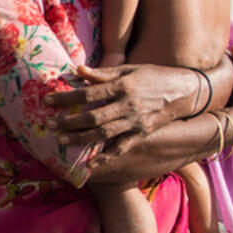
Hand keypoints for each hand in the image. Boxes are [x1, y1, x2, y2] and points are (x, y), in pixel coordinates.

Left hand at [47, 63, 189, 147]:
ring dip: (81, 138)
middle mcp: (127, 105)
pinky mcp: (142, 133)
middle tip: (49, 124)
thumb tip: (78, 69)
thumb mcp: (130, 69)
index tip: (47, 100)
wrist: (185, 91)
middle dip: (69, 121)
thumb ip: (104, 73)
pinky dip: (106, 157)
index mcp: (122, 86)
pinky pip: (122, 148)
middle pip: (93, 116)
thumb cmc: (154, 76)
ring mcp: (135, 122)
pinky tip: (91, 163)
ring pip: (104, 134)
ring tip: (62, 140)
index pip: (88, 93)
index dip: (66, 97)